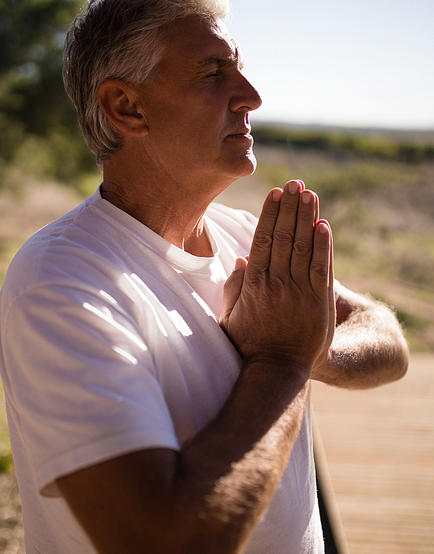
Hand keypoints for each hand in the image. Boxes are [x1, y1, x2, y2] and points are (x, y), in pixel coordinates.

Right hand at [220, 180, 333, 374]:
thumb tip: (242, 258)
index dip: (271, 214)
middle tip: (295, 183)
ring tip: (310, 193)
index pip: (263, 240)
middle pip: (285, 236)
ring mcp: (299, 291)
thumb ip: (234, 287)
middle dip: (290, 207)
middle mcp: (276, 282)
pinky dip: (323, 245)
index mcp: (254, 283)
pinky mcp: (319, 302)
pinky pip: (321, 268)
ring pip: (304, 246)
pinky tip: (324, 224)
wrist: (276, 370)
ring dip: (307, 217)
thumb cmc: (249, 344)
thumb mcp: (230, 316)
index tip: (276, 193)